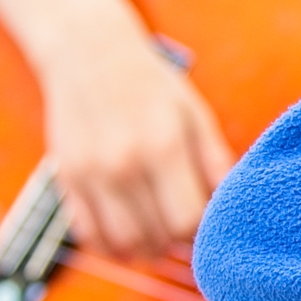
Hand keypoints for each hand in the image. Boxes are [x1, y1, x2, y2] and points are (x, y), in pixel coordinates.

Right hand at [37, 31, 233, 260]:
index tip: (205, 217)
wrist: (88, 51)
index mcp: (163, 146)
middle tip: (183, 223)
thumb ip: (216, 164)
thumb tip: (233, 211)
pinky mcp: (66, 180)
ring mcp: (90, 175)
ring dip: (147, 249)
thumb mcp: (195, 115)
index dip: (201, 230)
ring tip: (159, 230)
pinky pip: (90, 237)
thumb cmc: (151, 84)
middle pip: (157, 239)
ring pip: (124, 246)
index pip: (187, 221)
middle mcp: (123, 164)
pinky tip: (129, 231)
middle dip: (177, 241)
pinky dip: (112, 247)